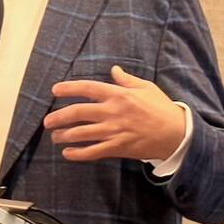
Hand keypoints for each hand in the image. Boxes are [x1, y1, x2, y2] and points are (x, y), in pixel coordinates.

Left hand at [44, 65, 186, 161]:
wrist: (176, 134)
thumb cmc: (162, 108)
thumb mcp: (146, 87)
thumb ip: (126, 80)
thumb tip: (113, 70)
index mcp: (118, 95)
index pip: (87, 88)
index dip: (68, 88)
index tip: (55, 90)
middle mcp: (112, 112)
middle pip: (78, 112)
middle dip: (58, 117)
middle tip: (47, 121)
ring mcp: (114, 131)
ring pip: (81, 133)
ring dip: (64, 136)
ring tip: (55, 137)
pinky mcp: (117, 148)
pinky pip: (92, 151)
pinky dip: (78, 153)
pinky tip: (68, 153)